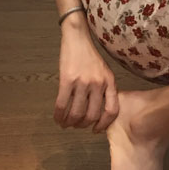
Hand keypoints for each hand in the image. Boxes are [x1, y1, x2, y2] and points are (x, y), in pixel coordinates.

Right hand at [56, 3, 117, 131]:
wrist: (77, 39)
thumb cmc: (90, 57)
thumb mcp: (104, 72)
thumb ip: (104, 90)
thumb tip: (98, 112)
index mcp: (110, 83)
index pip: (112, 110)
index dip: (104, 124)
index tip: (95, 130)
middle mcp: (98, 84)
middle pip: (92, 115)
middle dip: (82, 125)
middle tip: (76, 126)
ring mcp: (83, 82)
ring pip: (76, 113)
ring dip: (69, 122)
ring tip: (65, 123)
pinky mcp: (67, 79)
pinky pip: (62, 104)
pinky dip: (59, 115)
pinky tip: (57, 118)